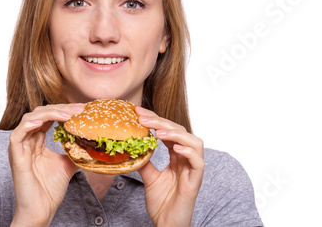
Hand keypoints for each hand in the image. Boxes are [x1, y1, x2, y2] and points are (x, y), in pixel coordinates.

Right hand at [9, 103, 84, 226]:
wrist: (41, 210)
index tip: (82, 109)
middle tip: (79, 108)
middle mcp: (27, 141)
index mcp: (36, 141)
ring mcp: (20, 147)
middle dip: (60, 109)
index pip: (48, 117)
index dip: (64, 110)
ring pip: (29, 119)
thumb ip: (75, 150)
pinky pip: (17, 134)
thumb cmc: (49, 190)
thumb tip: (91, 142)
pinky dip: (29, 125)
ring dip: (49, 114)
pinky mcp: (15, 156)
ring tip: (67, 115)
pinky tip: (43, 122)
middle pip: (40, 114)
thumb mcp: (68, 164)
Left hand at [136, 106, 203, 226]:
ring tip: (158, 131)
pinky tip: (175, 148)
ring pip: (194, 142)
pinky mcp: (196, 181)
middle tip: (143, 117)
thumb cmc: (162, 203)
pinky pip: (198, 162)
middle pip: (180, 132)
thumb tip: (130, 147)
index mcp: (177, 156)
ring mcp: (193, 169)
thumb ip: (144, 161)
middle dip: (161, 121)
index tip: (138, 112)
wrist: (167, 225)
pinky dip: (189, 152)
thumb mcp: (149, 177)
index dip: (155, 119)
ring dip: (176, 133)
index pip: (169, 131)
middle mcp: (187, 159)